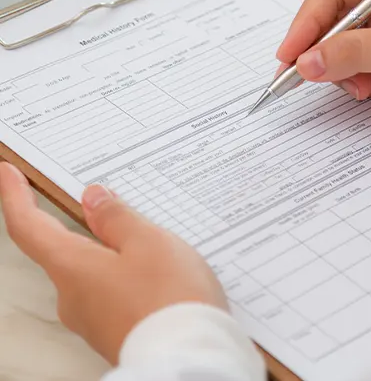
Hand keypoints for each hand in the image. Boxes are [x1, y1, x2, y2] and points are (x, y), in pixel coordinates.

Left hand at [0, 162, 226, 364]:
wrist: (190, 357)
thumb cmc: (169, 296)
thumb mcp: (147, 241)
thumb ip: (116, 217)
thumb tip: (93, 198)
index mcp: (74, 268)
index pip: (29, 227)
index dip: (14, 197)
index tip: (7, 173)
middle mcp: (74, 296)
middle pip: (66, 249)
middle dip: (87, 225)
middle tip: (113, 204)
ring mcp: (93, 317)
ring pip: (94, 269)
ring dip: (114, 250)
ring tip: (155, 240)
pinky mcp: (114, 328)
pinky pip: (112, 289)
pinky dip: (127, 271)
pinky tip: (158, 270)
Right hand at [277, 0, 370, 116]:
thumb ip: (356, 53)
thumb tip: (307, 63)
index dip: (307, 23)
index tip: (290, 55)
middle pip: (333, 18)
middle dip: (323, 51)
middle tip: (308, 77)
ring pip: (343, 43)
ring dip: (343, 70)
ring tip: (362, 89)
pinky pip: (358, 60)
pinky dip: (359, 78)